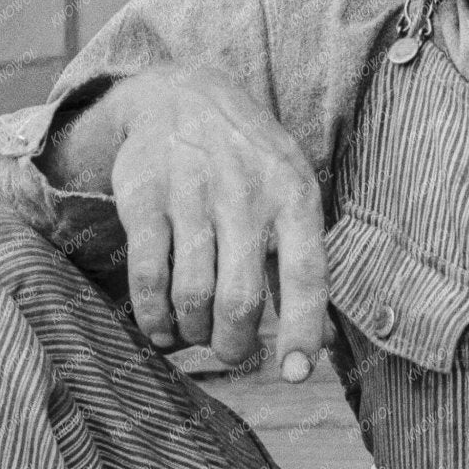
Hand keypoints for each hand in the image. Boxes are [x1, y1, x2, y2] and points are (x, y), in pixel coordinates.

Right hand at [98, 69, 327, 374]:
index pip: (306, 274)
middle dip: (234, 344)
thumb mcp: (290, 193)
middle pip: (240, 299)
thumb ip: (304, 263)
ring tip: (195, 334)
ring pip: (193, 295)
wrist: (180, 95)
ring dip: (193, 332)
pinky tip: (161, 327)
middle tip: (231, 351)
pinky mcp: (144, 197)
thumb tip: (323, 343)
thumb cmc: (249, 162)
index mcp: (294, 195)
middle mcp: (245, 194)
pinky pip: (149, 276)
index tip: (296, 373)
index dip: (304, 330)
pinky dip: (153, 316)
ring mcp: (192, 194)